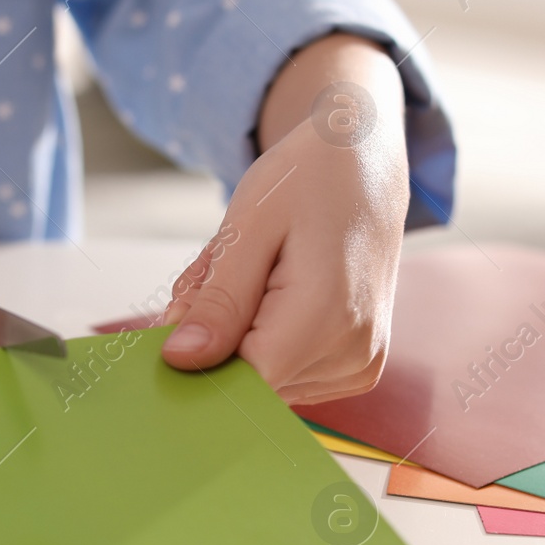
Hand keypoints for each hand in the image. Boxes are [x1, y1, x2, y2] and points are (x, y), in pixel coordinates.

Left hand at [160, 34, 409, 403]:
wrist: (363, 161)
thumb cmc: (305, 180)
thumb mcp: (248, 227)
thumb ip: (217, 301)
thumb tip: (180, 360)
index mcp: (327, 316)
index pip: (243, 380)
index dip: (200, 360)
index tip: (182, 316)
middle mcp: (354, 352)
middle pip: (253, 382)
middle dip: (218, 339)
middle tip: (223, 273)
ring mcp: (361, 363)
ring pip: (267, 381)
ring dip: (241, 338)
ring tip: (259, 276)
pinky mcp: (360, 365)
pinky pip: (289, 375)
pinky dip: (266, 341)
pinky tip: (276, 294)